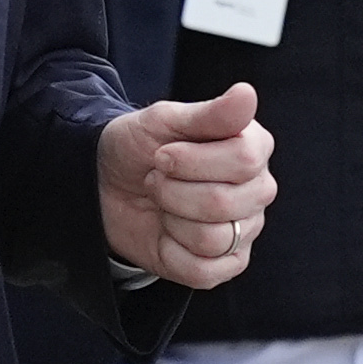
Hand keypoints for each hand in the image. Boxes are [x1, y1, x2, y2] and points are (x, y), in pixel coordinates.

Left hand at [101, 84, 276, 289]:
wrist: (105, 183)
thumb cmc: (139, 147)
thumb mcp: (165, 120)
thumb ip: (210, 113)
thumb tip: (247, 93)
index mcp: (253, 149)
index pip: (244, 160)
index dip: (191, 160)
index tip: (163, 154)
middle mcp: (258, 191)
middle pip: (225, 203)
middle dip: (173, 190)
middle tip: (157, 178)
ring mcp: (244, 231)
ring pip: (213, 239)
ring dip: (171, 218)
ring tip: (162, 202)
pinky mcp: (224, 265)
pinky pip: (203, 270)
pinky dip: (173, 251)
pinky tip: (166, 232)